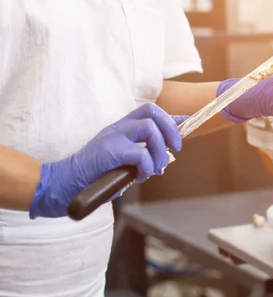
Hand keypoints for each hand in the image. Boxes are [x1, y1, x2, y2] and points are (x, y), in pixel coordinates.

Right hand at [29, 103, 186, 218]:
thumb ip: (140, 153)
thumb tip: (165, 154)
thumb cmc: (93, 176)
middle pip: (152, 113)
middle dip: (171, 129)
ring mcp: (113, 137)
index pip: (149, 112)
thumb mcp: (121, 160)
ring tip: (156, 168)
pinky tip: (141, 176)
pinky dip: (147, 166)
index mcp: (120, 128)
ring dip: (159, 150)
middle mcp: (117, 127)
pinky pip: (140, 153)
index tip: (185, 123)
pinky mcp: (110, 151)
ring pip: (149, 129)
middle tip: (175, 149)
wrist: (63, 185)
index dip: (170, 117)